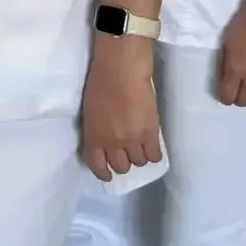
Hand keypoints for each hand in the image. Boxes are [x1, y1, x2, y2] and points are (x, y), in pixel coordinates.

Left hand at [79, 42, 161, 181]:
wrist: (121, 70)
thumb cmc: (100, 84)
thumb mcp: (90, 113)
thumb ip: (96, 131)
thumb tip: (104, 143)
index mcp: (93, 137)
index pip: (97, 165)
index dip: (103, 173)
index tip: (108, 175)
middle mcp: (112, 143)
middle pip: (121, 166)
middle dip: (123, 162)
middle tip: (125, 153)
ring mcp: (132, 140)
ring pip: (139, 163)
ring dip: (138, 156)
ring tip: (139, 145)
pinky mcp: (151, 133)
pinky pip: (155, 156)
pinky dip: (153, 154)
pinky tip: (151, 147)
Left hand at [219, 0, 245, 106]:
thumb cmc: (243, 24)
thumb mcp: (226, 45)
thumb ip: (226, 65)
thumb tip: (226, 80)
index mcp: (235, 69)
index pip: (227, 97)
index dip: (224, 96)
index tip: (225, 90)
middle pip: (244, 101)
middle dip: (238, 96)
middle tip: (237, 87)